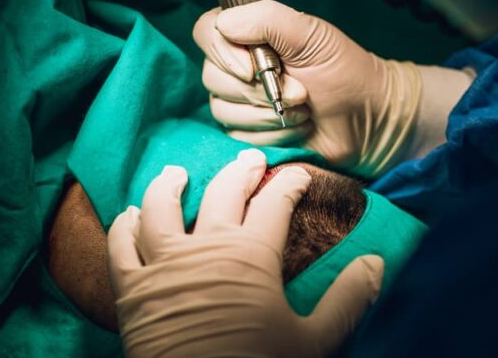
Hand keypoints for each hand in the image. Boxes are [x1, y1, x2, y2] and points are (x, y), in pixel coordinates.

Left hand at [106, 149, 384, 356]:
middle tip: (249, 158)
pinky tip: (129, 215)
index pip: (276, 204)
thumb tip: (376, 263)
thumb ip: (346, 300)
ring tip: (177, 173)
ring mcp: (164, 265)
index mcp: (252, 256)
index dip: (291, 184)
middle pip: (223, 193)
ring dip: (169, 186)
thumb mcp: (313, 342)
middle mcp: (206, 247)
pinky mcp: (132, 289)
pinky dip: (124, 227)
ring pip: (160, 208)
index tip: (300, 174)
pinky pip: (121, 247)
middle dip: (240, 171)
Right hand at [193, 0, 423, 177]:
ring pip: (224, 112)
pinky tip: (298, 128)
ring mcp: (239, 103)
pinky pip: (239, 138)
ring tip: (304, 109)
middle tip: (301, 91)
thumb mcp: (310, 33)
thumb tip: (225, 24)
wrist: (368, 117)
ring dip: (270, 115)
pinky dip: (274, 136)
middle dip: (261, 90)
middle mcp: (236, 67)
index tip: (254, 69)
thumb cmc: (343, 70)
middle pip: (212, 77)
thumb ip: (266, 18)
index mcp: (247, 35)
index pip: (205, 32)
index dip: (223, 53)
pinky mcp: (248, 135)